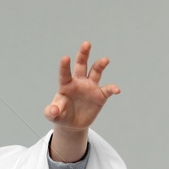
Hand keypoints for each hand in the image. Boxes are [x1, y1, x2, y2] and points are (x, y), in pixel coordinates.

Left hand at [44, 41, 119, 162]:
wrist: (73, 124)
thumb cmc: (61, 115)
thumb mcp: (53, 116)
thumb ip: (51, 112)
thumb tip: (54, 111)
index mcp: (66, 84)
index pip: (65, 73)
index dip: (65, 66)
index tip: (65, 58)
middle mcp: (79, 82)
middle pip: (81, 64)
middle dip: (84, 54)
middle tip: (86, 44)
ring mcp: (90, 87)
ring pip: (96, 72)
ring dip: (100, 65)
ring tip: (105, 60)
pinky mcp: (100, 96)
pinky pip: (107, 90)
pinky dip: (112, 89)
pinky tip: (117, 90)